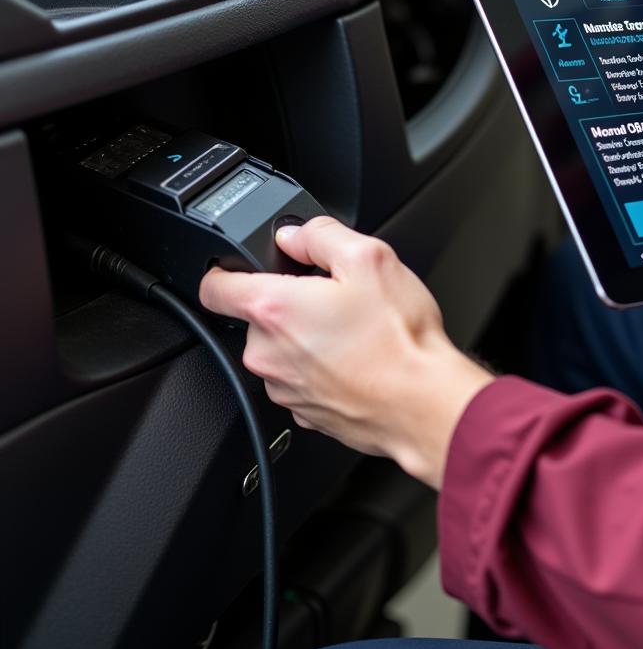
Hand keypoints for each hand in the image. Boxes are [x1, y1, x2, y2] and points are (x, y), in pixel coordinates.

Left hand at [199, 216, 493, 488]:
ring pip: (282, 349)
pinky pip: (303, 378)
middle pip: (258, 316)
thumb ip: (322, 235)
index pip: (213, 286)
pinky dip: (323, 367)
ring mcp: (285, 388)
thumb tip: (297, 235)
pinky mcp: (306, 412)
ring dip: (308, 337)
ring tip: (354, 331)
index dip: (226, 268)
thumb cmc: (399, 340)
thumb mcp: (370, 258)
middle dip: (290, 302)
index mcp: (274, 310)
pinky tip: (359, 358)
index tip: (243, 267)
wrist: (423, 404)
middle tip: (334, 298)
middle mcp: (268, 354)